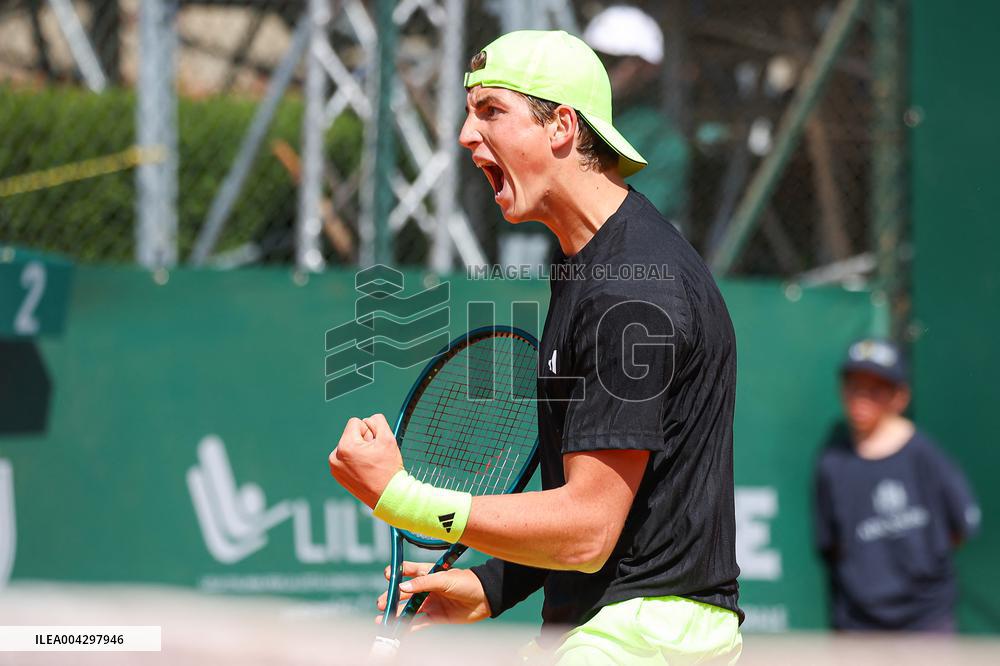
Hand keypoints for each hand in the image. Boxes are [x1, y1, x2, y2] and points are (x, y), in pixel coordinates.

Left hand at [328, 414, 401, 507]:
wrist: (388, 496)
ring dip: (359, 451)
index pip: (356, 422)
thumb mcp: (388, 438)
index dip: (369, 431)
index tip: (375, 445)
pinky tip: (365, 471)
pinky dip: (355, 461)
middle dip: (364, 441)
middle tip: (374, 457)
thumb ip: (378, 421)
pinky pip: (346, 458)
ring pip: (349, 446)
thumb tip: (368, 420)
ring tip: (370, 465)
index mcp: (345, 446)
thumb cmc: (389, 468)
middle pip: (351, 434)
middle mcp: (335, 456)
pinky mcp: (337, 475)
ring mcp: (334, 467)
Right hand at [377, 561, 491, 630]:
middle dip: (391, 598)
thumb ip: (422, 584)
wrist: (485, 597)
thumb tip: (401, 587)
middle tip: (381, 604)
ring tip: (382, 620)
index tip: (387, 576)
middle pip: (404, 593)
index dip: (396, 573)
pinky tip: (398, 629)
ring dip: (396, 614)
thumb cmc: (466, 582)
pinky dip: (408, 627)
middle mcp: (426, 588)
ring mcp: (430, 603)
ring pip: (408, 609)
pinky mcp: (436, 617)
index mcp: (427, 573)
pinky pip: (418, 623)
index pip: (407, 571)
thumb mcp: (443, 579)